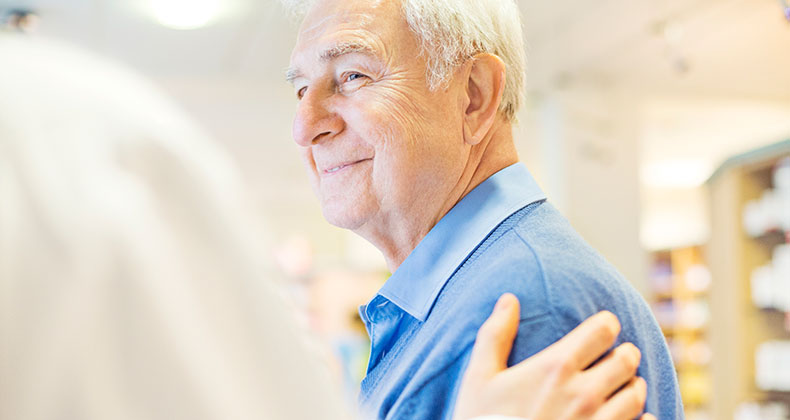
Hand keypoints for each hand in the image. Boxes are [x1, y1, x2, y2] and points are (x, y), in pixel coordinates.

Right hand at [454, 293, 655, 419]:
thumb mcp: (480, 377)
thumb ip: (496, 335)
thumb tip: (509, 299)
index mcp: (556, 367)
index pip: (602, 330)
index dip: (606, 324)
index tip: (602, 328)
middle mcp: (584, 393)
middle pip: (626, 359)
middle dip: (624, 353)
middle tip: (616, 356)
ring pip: (636, 394)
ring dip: (632, 385)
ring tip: (623, 385)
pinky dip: (643, 419)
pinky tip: (636, 418)